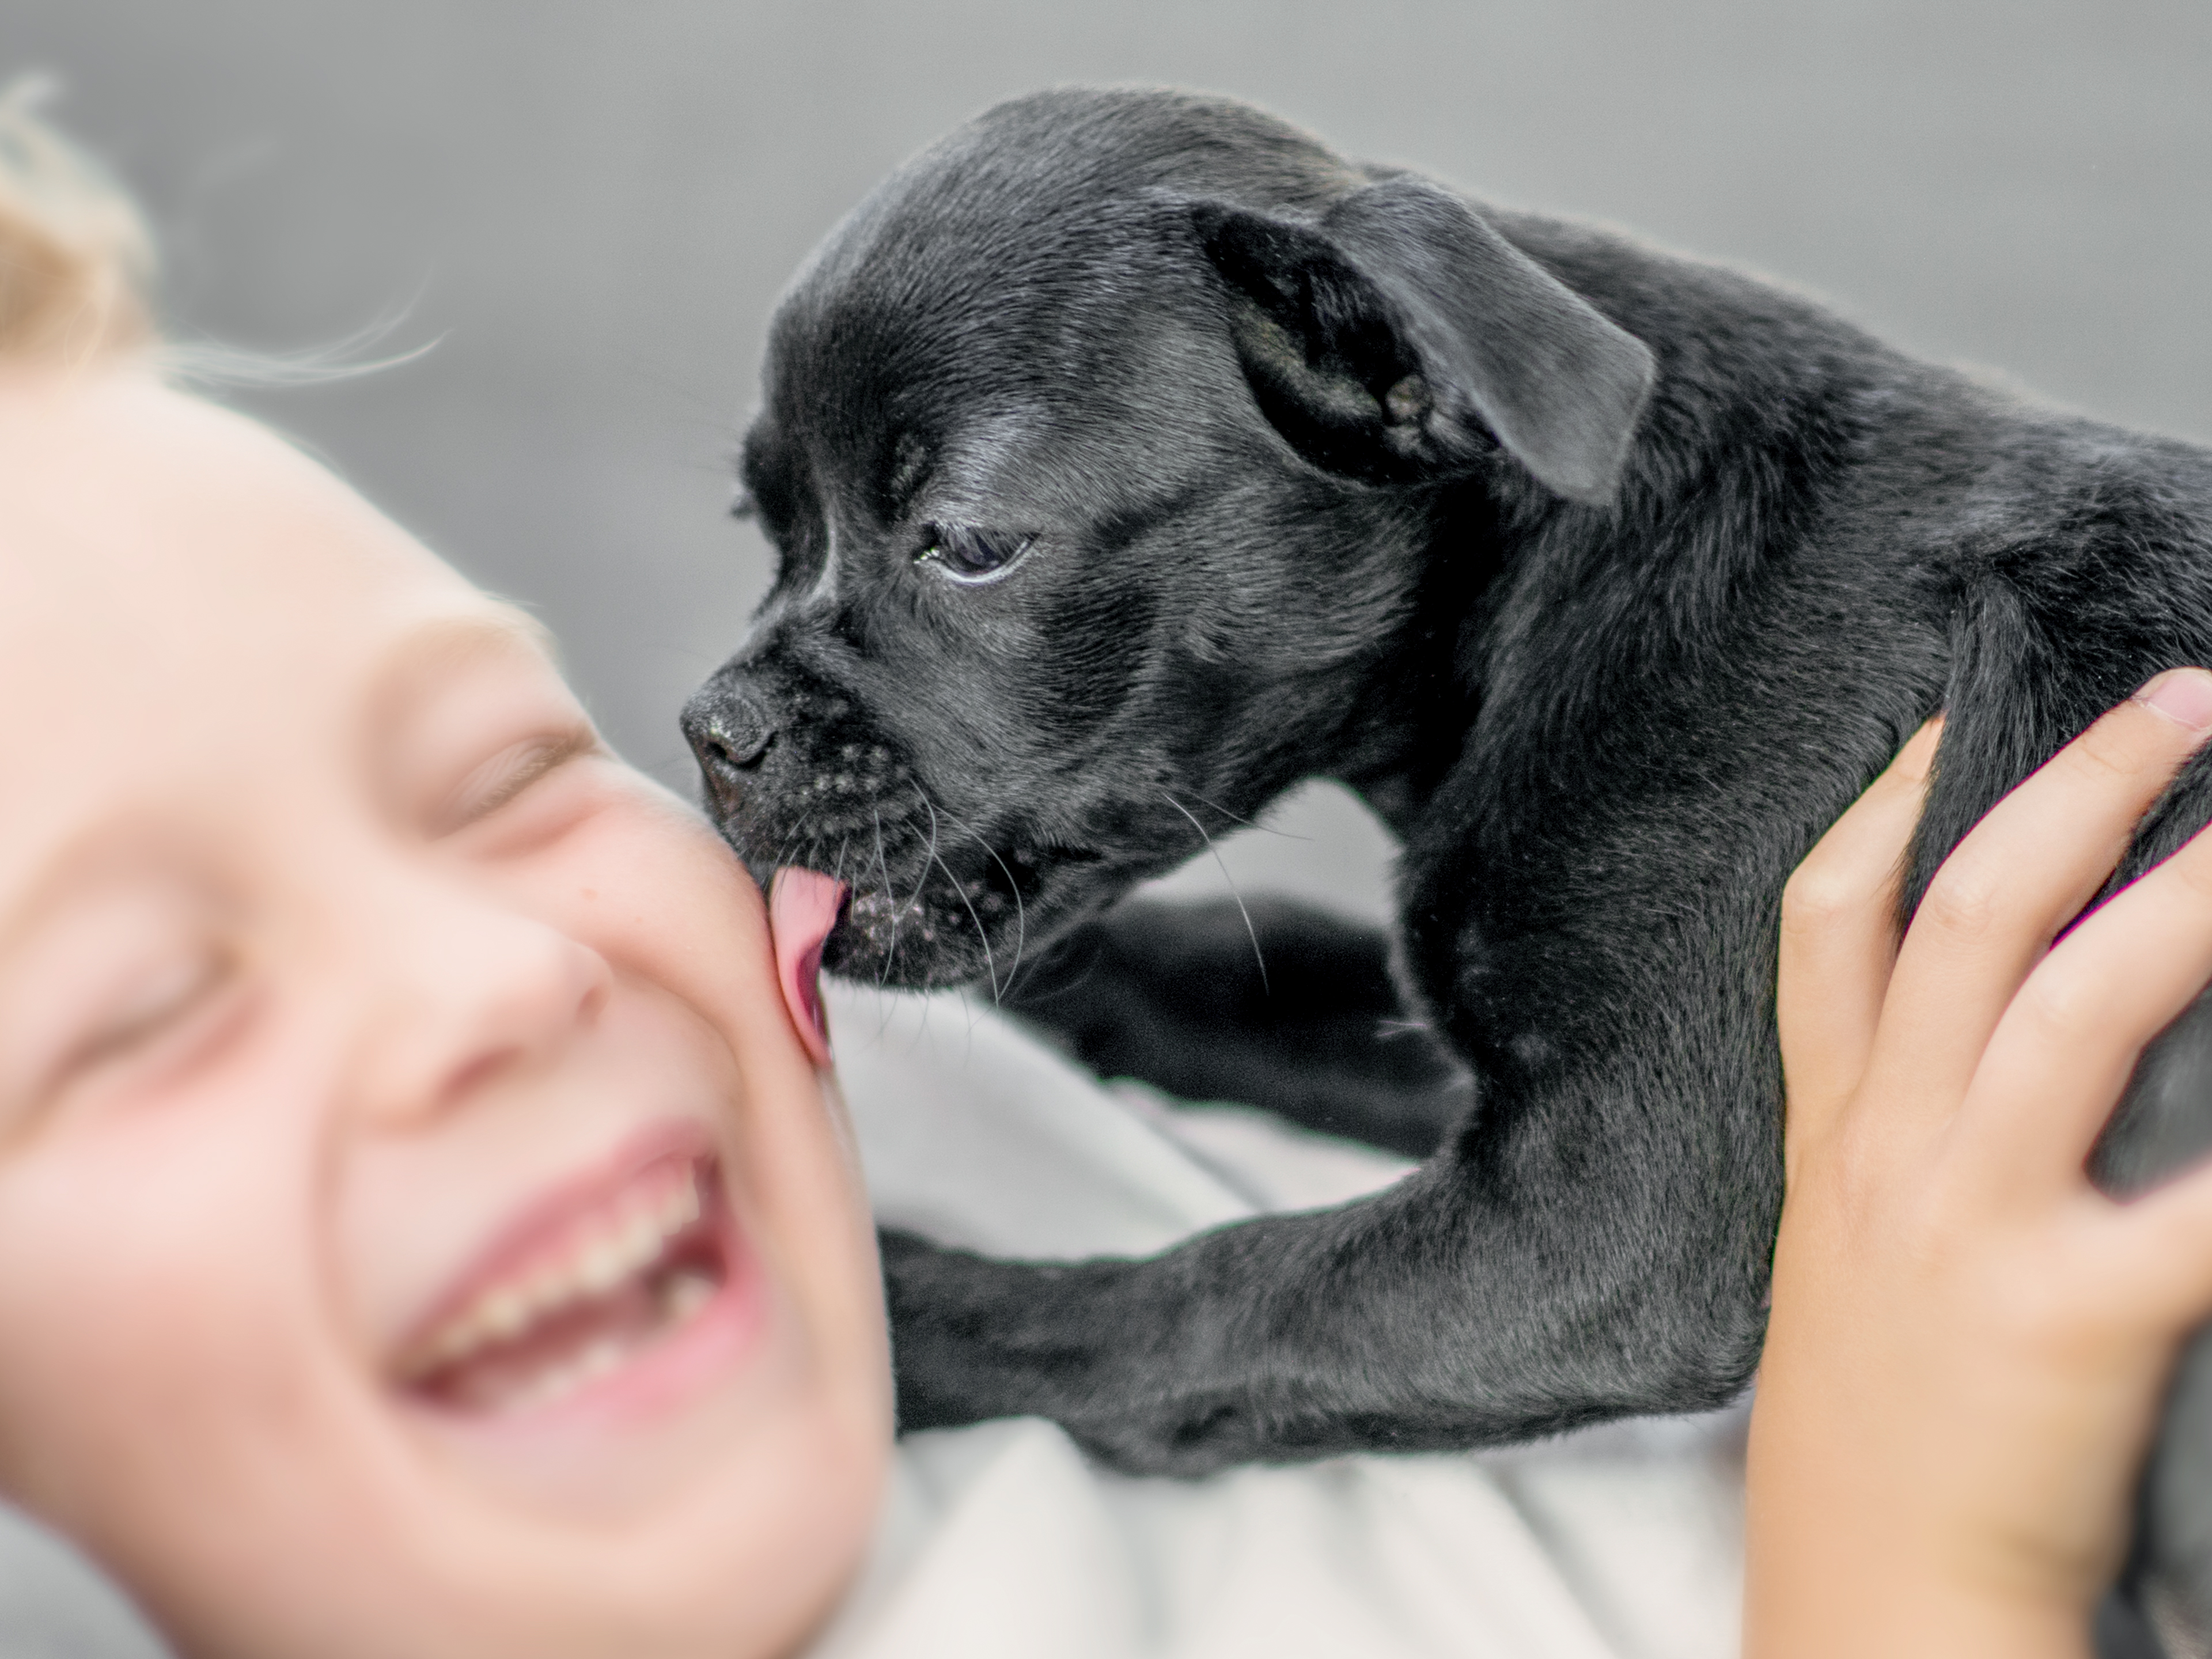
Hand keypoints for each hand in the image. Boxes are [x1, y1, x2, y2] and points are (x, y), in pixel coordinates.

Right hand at [1746, 671, 2211, 1657]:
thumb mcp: (1848, 1243)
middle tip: (2176, 702)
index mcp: (1838, 1132)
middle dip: (2070, 790)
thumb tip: (1998, 1030)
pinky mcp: (2066, 1312)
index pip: (1832, 922)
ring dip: (2178, 894)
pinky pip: (2193, 1203)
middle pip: (1966, 919)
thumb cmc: (1877, 1413)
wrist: (1873, 1587)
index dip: (1893, 802)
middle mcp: (1889, 1151)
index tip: (1966, 717)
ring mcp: (1966, 1224)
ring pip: (2070, 1005)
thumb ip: (1895, 1130)